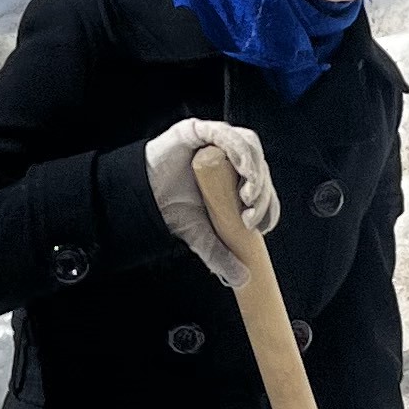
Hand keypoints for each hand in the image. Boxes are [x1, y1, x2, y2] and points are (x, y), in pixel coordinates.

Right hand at [143, 118, 278, 287]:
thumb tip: (242, 278)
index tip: (263, 224)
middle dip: (262, 189)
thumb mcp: (201, 235)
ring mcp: (215, 142)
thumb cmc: (169, 207)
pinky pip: (225, 133)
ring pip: (248, 146)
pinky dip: (237, 148)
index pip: (262, 185)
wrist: (139, 197)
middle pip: (258, 165)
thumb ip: (220, 254)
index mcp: (233, 178)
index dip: (269, 203)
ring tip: (248, 194)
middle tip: (252, 211)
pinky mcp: (199, 130)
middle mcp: (227, 157)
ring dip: (254, 169)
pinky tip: (241, 168)